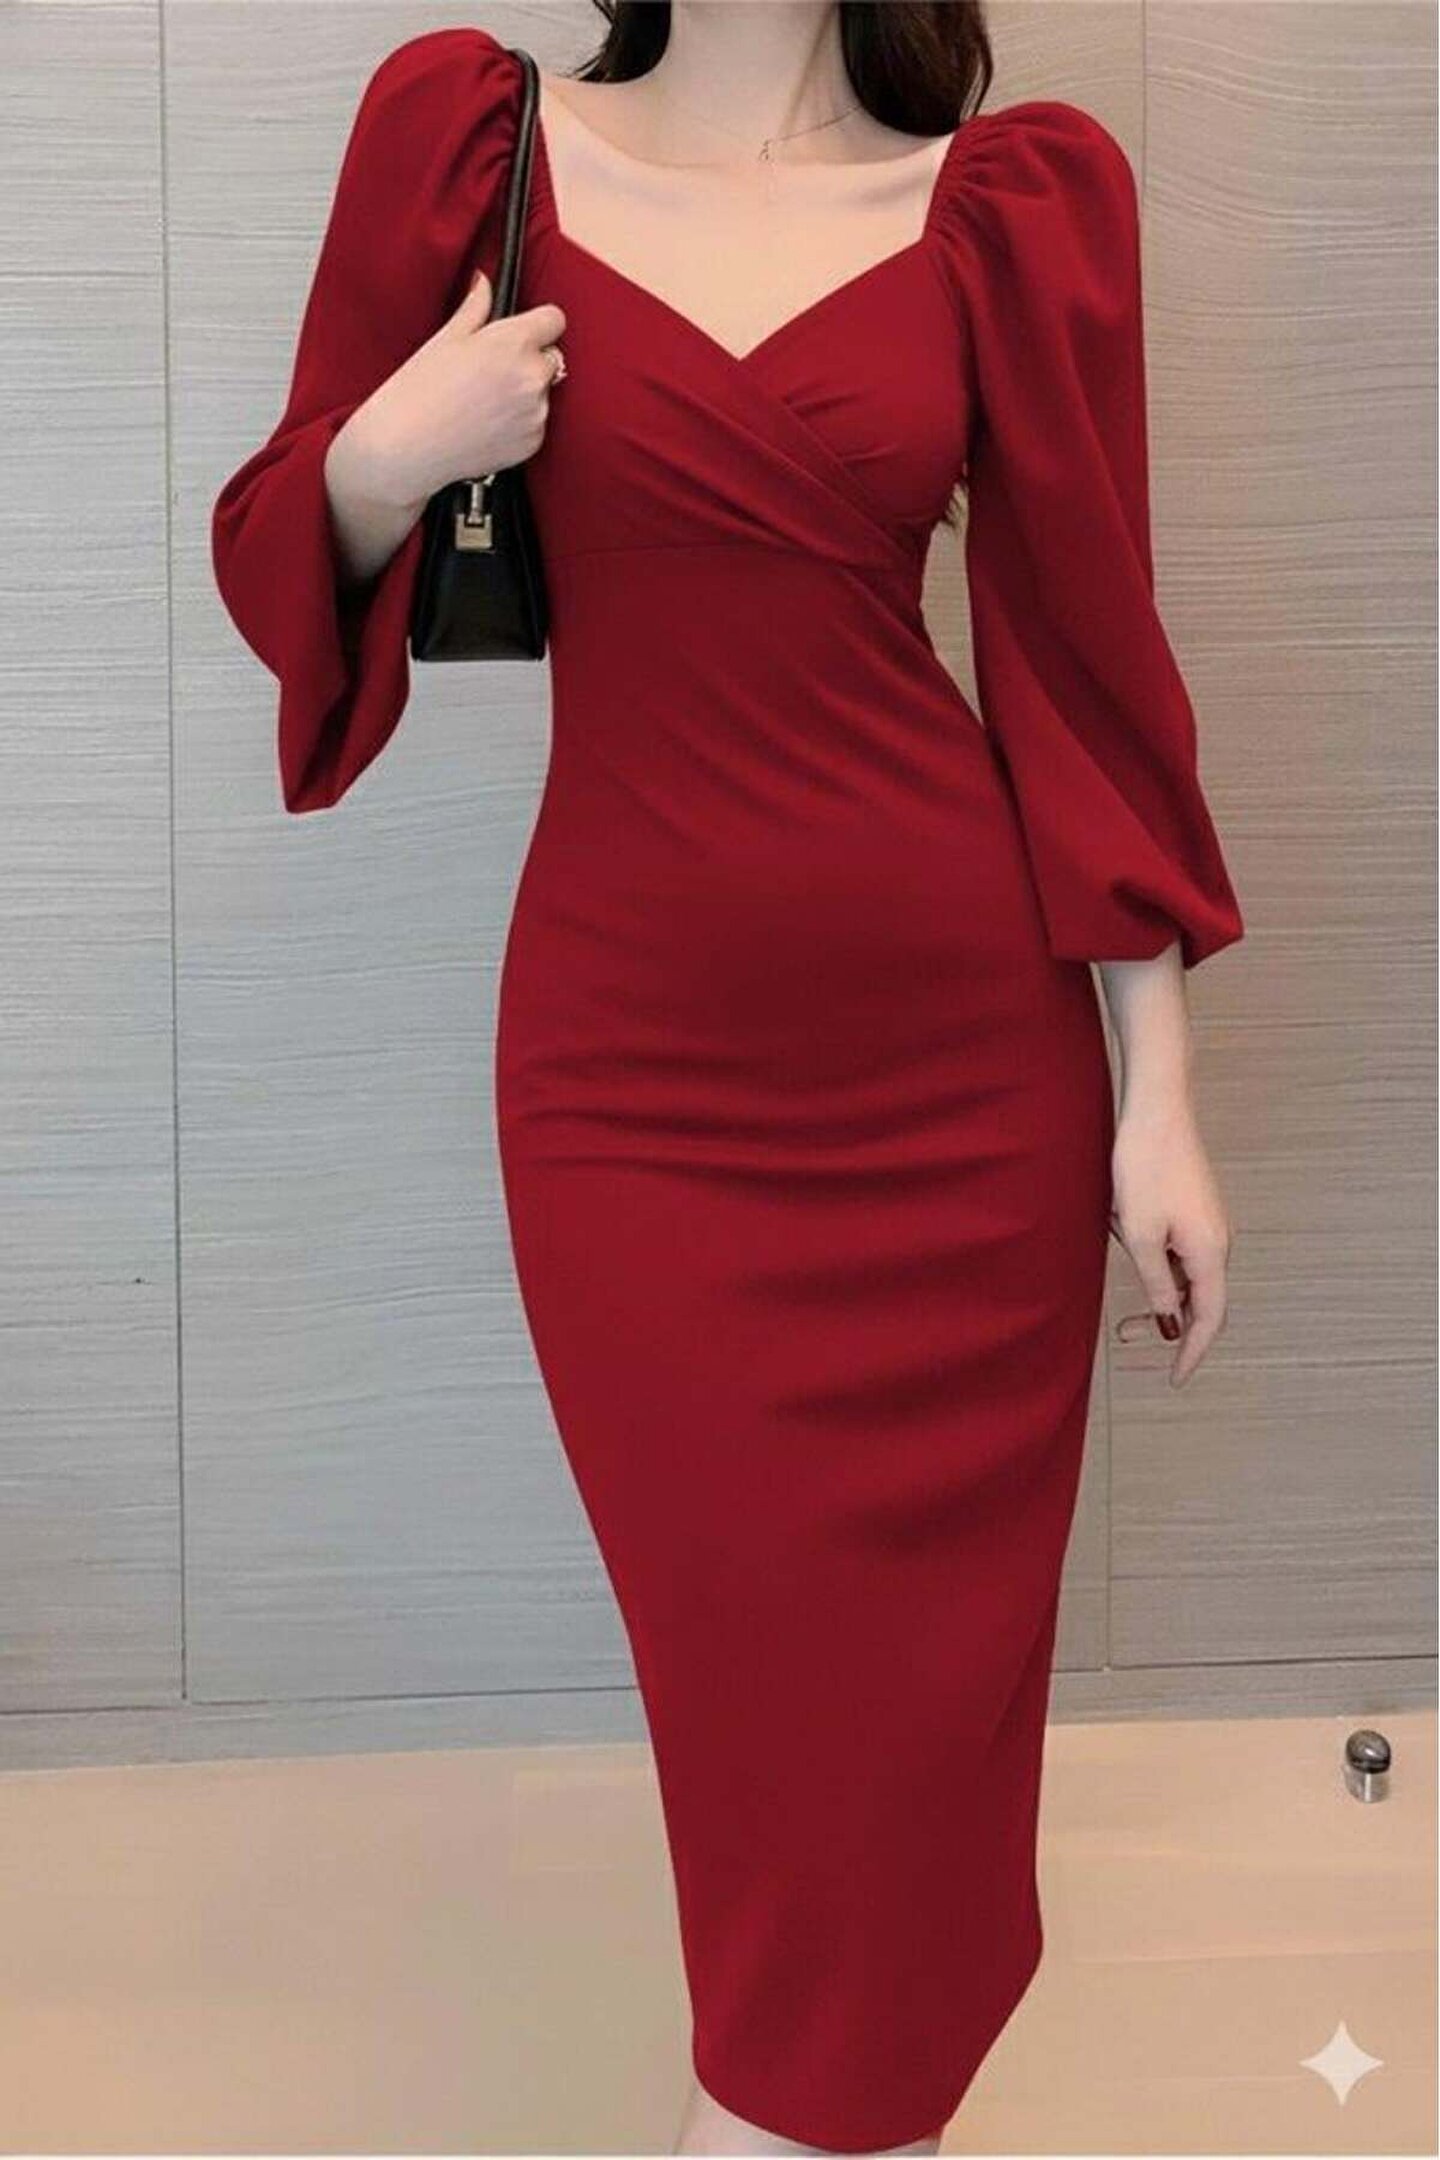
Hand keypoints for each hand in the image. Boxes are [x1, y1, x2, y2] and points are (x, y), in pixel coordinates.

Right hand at [339, 268, 567, 513]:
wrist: (407, 448)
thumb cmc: (420, 391)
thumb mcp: (446, 339)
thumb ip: (475, 307)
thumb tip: (484, 282)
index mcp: (513, 343)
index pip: (554, 319)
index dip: (537, 323)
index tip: (521, 332)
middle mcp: (532, 378)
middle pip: (550, 357)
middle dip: (529, 359)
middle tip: (491, 371)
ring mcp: (536, 414)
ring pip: (543, 392)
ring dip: (524, 393)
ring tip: (483, 402)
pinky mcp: (532, 443)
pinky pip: (536, 423)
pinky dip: (519, 423)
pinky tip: (486, 424)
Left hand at [1108, 1095, 1234, 1386]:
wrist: (1156, 1112)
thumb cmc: (1147, 1168)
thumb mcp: (1141, 1234)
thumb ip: (1156, 1283)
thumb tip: (1168, 1321)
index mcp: (1209, 1253)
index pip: (1209, 1318)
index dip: (1194, 1353)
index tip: (1175, 1378)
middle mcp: (1217, 1242)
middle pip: (1200, 1299)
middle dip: (1168, 1323)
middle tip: (1126, 1334)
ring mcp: (1206, 1224)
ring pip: (1184, 1272)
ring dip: (1154, 1284)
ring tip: (1118, 1263)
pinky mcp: (1193, 1208)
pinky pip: (1176, 1248)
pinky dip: (1153, 1256)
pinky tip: (1122, 1228)